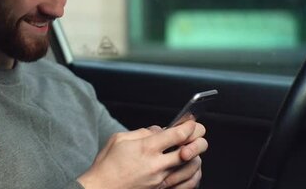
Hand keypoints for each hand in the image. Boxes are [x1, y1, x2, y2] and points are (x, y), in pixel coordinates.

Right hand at [77, 120, 206, 188]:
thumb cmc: (106, 166)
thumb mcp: (118, 139)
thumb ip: (141, 132)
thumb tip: (158, 130)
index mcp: (145, 148)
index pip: (177, 134)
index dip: (189, 126)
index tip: (191, 123)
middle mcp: (156, 165)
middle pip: (189, 151)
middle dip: (199, 140)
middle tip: (198, 135)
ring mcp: (160, 181)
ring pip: (191, 167)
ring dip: (196, 156)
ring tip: (193, 150)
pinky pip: (186, 185)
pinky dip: (194, 175)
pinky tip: (191, 169)